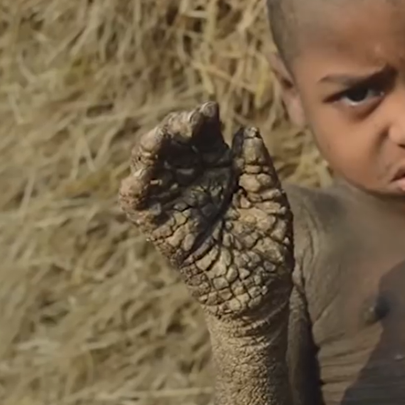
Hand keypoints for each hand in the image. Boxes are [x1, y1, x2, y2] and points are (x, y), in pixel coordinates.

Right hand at [118, 102, 293, 322]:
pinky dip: (133, 187)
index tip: (210, 110)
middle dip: (176, 126)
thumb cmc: (269, 246)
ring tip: (163, 136)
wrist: (261, 294)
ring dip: (151, 148)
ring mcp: (175, 203)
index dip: (201, 119)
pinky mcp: (162, 230)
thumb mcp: (271, 203)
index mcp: (220, 169)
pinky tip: (139, 174)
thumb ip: (259, 169)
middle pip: (173, 143)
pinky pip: (138, 205)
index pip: (203, 135)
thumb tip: (246, 131)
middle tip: (191, 120)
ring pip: (150, 166)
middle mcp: (194, 181)